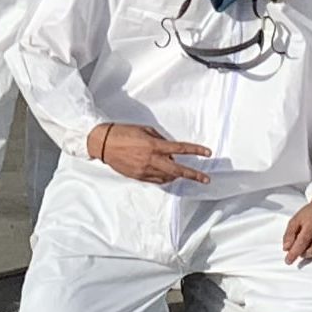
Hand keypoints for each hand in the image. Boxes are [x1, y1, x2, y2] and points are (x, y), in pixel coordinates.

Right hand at [85, 122, 211, 185]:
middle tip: (206, 179)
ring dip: (178, 176)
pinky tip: (168, 176)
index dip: (196, 150)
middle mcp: (151, 159)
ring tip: (184, 173)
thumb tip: (171, 149)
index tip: (207, 153)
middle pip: (178, 170)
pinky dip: (165, 178)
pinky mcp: (139, 177)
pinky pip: (157, 180)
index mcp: (154, 145)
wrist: (103, 144)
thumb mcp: (145, 130)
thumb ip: (160, 139)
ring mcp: (145, 170)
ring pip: (168, 177)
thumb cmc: (123, 133)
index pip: (180, 149)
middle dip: (194, 175)